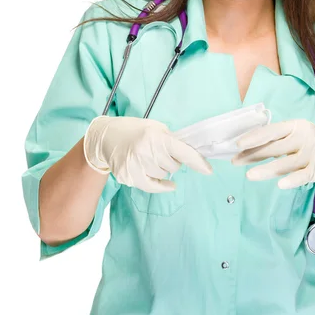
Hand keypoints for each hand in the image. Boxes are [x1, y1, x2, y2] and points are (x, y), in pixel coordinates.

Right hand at [83, 115, 212, 191]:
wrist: (106, 136)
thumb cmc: (135, 130)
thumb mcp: (155, 128)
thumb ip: (171, 140)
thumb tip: (191, 154)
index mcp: (156, 137)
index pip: (183, 152)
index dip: (197, 162)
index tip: (208, 170)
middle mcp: (146, 151)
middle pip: (173, 166)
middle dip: (172, 161)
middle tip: (161, 152)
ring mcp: (136, 165)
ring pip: (163, 175)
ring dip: (162, 170)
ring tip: (150, 158)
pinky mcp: (128, 176)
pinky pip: (152, 187)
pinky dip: (162, 187)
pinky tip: (169, 185)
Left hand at [231, 119, 314, 188]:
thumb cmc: (304, 141)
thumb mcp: (292, 133)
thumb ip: (273, 139)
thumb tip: (244, 147)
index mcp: (295, 126)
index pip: (272, 131)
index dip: (255, 137)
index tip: (238, 144)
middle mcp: (304, 138)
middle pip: (275, 148)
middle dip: (253, 155)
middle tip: (235, 161)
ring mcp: (311, 154)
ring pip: (286, 163)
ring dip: (266, 170)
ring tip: (249, 175)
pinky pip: (302, 176)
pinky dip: (292, 180)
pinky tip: (280, 184)